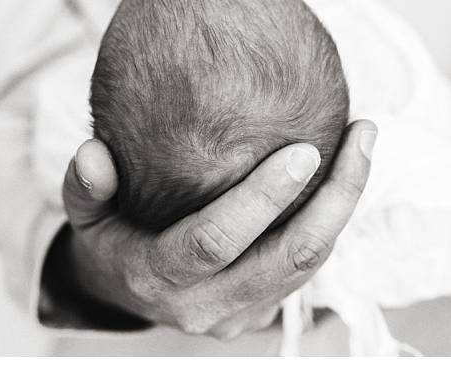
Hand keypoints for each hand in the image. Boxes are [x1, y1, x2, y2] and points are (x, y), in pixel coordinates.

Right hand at [60, 120, 376, 339]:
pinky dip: (334, 219)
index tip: (303, 150)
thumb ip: (86, 187)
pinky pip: (309, 268)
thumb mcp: (86, 215)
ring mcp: (241, 314)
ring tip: (364, 140)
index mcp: (160, 277)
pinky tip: (348, 169)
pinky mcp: (264, 311)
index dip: (261, 200)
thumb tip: (91, 153)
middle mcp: (207, 306)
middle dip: (334, 198)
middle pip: (289, 258)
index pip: (216, 241)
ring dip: (344, 204)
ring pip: (311, 265)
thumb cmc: (109, 240)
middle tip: (361, 134)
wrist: (125, 294)